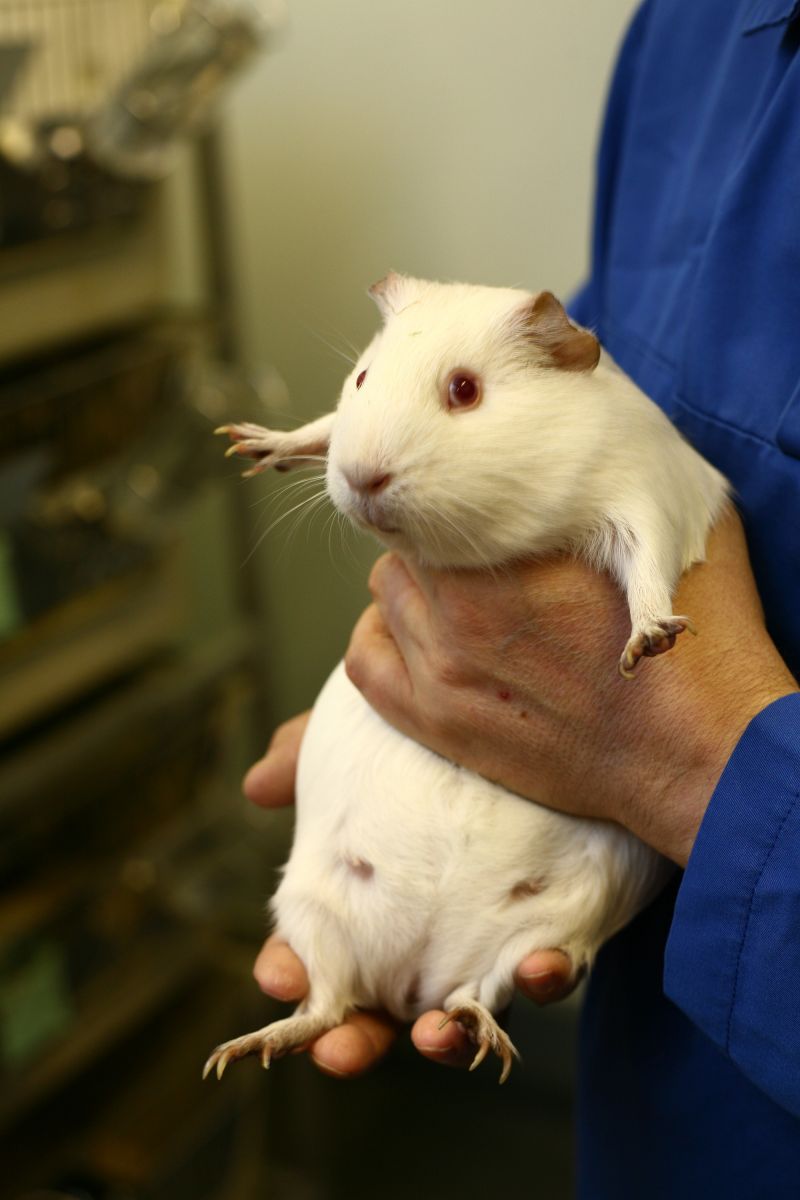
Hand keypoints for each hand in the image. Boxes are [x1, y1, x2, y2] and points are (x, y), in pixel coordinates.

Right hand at [245, 715, 577, 1076]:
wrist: (520, 728)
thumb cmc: (419, 747)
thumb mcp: (361, 743)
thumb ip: (306, 756)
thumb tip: (259, 787)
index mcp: (365, 904)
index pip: (316, 951)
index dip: (291, 968)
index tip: (278, 974)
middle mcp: (421, 938)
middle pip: (377, 1013)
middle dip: (354, 1043)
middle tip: (337, 1053)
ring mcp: (482, 945)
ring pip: (458, 1016)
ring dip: (442, 1040)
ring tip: (433, 1037)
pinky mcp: (545, 930)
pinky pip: (546, 972)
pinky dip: (542, 979)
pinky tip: (539, 966)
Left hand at [344, 506, 797, 866]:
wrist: (694, 752)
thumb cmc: (692, 644)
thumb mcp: (664, 537)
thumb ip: (602, 493)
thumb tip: (577, 453)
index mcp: (512, 554)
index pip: (442, 500)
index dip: (458, 498)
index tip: (479, 506)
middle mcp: (463, 608)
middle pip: (409, 542)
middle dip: (437, 543)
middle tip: (475, 557)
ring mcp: (441, 670)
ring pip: (386, 594)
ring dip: (414, 588)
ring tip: (456, 599)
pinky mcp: (437, 722)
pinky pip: (364, 663)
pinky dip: (380, 638)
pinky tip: (413, 637)